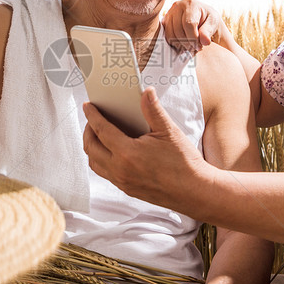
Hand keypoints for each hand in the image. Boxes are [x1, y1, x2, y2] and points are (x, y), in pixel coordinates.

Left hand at [83, 87, 210, 212]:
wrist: (195, 191)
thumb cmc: (184, 163)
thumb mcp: (169, 131)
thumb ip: (153, 110)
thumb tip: (146, 91)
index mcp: (128, 153)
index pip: (101, 130)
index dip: (93, 116)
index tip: (88, 106)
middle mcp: (120, 170)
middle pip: (91, 147)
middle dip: (88, 130)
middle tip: (92, 119)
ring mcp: (122, 182)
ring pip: (95, 163)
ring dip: (92, 147)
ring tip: (98, 135)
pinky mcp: (127, 189)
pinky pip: (105, 173)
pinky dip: (101, 160)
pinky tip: (111, 152)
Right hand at [163, 0, 221, 53]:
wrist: (203, 17)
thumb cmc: (209, 19)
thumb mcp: (213, 23)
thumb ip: (208, 32)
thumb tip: (205, 41)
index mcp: (191, 4)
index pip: (188, 24)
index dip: (193, 38)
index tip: (199, 46)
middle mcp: (178, 6)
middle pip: (178, 30)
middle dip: (188, 43)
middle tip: (196, 48)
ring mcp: (169, 13)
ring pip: (170, 34)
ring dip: (181, 45)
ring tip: (190, 46)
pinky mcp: (165, 21)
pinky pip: (167, 36)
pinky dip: (175, 43)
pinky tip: (184, 44)